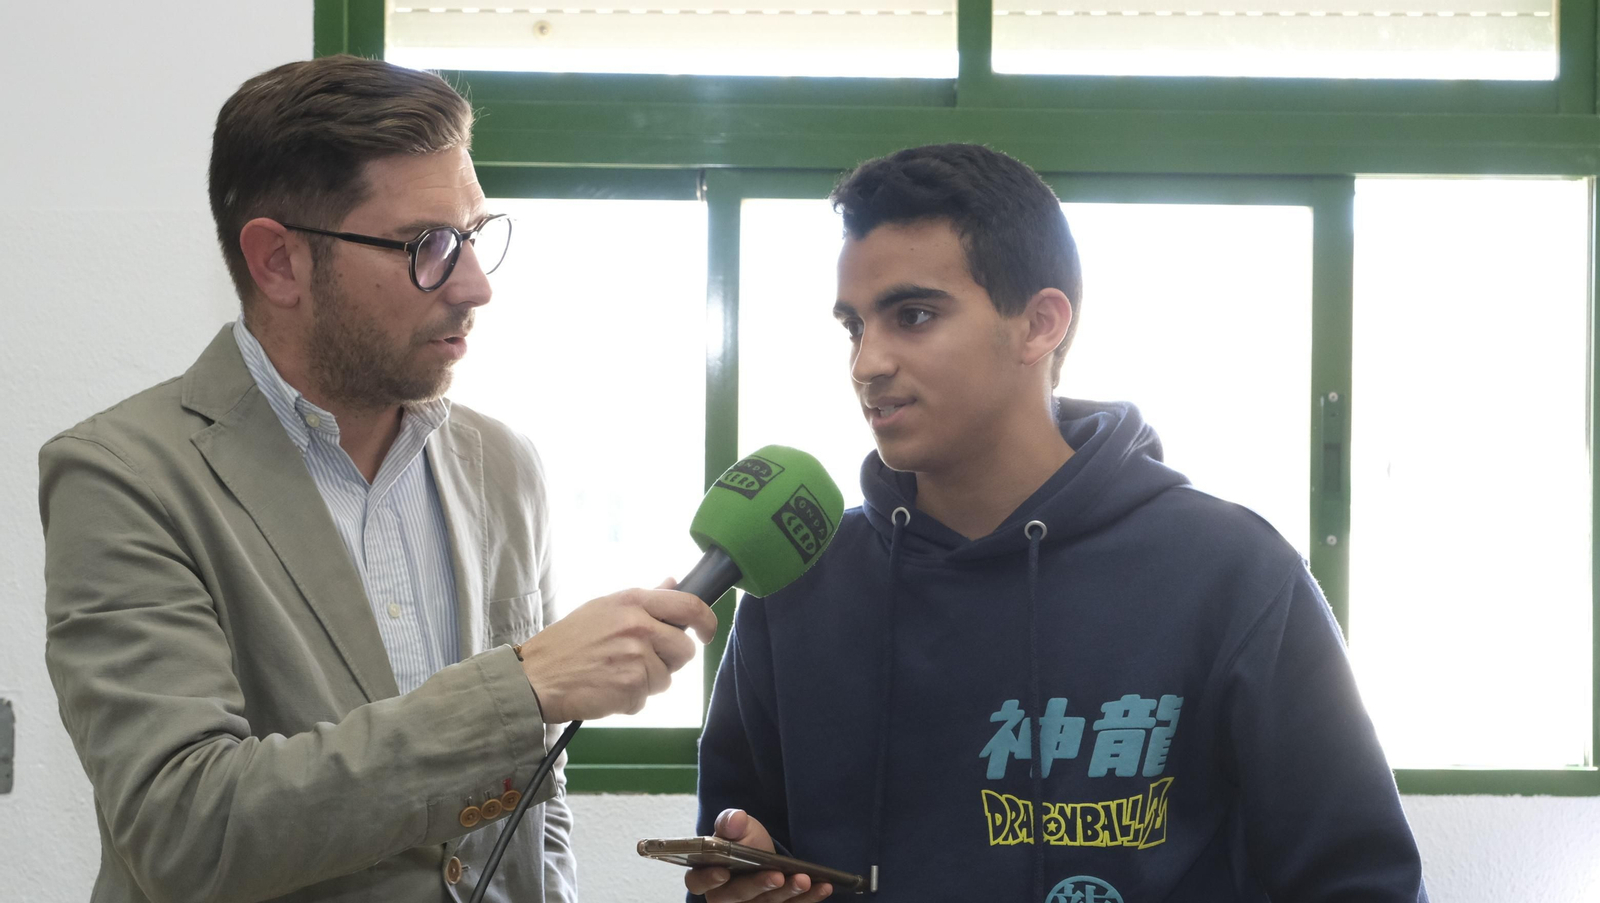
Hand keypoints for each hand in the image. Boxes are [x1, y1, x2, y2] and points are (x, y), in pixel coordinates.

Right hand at [516, 580, 716, 722]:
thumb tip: (673, 582)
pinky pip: (646, 699)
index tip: (705, 632)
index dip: (706, 621)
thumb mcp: (603, 608)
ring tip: (613, 675)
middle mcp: (639, 625)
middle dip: (669, 661)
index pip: (690, 605)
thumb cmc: (566, 644)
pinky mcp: (632, 685)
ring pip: (666, 678)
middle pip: (684, 650)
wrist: (535, 678)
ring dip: (645, 683)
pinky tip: (606, 689)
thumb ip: (644, 598)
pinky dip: (629, 700)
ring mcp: (637, 656)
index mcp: (633, 601)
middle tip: (639, 662)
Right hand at [685, 809, 832, 902]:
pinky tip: (823, 887)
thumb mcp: (736, 826)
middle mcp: (725, 897)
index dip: (708, 879)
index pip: (698, 881)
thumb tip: (734, 821)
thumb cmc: (742, 840)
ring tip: (804, 879)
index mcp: (706, 874)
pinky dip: (808, 898)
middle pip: (737, 897)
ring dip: (787, 893)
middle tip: (776, 875)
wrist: (763, 853)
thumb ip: (730, 822)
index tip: (723, 871)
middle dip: (758, 886)